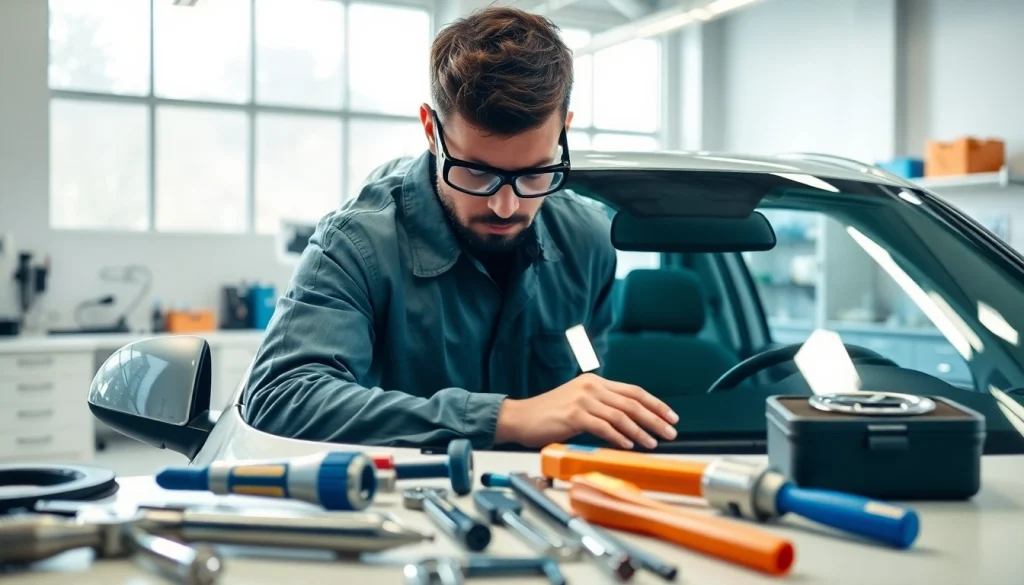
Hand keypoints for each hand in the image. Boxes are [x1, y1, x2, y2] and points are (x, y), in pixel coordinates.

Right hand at [494, 373, 678, 448]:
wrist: (520, 417)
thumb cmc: (549, 415)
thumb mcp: (579, 404)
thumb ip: (602, 407)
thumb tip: (631, 423)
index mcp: (595, 382)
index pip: (634, 391)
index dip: (655, 404)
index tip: (671, 417)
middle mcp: (591, 387)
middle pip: (632, 402)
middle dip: (655, 418)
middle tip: (671, 432)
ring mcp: (582, 400)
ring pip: (621, 415)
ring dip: (641, 431)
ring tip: (652, 443)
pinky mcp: (574, 415)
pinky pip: (604, 427)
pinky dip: (619, 437)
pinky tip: (629, 445)